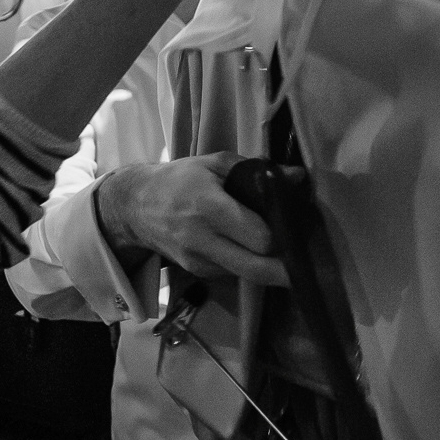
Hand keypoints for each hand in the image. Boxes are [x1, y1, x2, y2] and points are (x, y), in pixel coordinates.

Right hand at [96, 152, 288, 285]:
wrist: (135, 206)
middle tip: (304, 261)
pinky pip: (232, 272)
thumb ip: (256, 169)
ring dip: (267, 267)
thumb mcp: (214, 164)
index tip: (296, 227)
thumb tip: (298, 177)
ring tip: (280, 250)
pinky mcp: (197, 272)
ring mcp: (198, 260)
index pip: (259, 237)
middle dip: (285, 270)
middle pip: (257, 269)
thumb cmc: (179, 179)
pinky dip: (246, 263)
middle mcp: (203, 239)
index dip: (282, 235)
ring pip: (247, 275)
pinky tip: (249, 247)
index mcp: (210, 207)